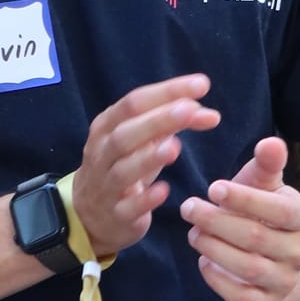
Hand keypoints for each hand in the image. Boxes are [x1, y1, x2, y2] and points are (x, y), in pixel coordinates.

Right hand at [67, 75, 221, 255]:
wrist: (90, 215)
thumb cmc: (123, 166)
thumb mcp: (142, 141)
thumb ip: (173, 124)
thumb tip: (209, 113)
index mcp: (107, 127)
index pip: (135, 102)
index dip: (167, 92)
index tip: (201, 85)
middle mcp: (102, 153)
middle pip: (125, 133)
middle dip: (158, 120)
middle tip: (189, 110)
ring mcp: (106, 185)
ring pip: (123, 170)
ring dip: (149, 158)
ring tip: (175, 147)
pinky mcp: (116, 215)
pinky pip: (128, 207)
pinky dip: (145, 199)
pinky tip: (164, 190)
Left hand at [179, 137, 299, 300]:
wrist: (281, 261)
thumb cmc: (266, 213)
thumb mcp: (267, 186)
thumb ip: (267, 165)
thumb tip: (271, 142)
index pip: (279, 211)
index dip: (245, 199)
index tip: (213, 187)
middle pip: (257, 239)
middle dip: (217, 222)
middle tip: (188, 207)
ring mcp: (286, 281)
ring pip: (248, 268)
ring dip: (214, 249)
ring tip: (193, 232)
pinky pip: (243, 298)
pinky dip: (218, 282)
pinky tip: (203, 262)